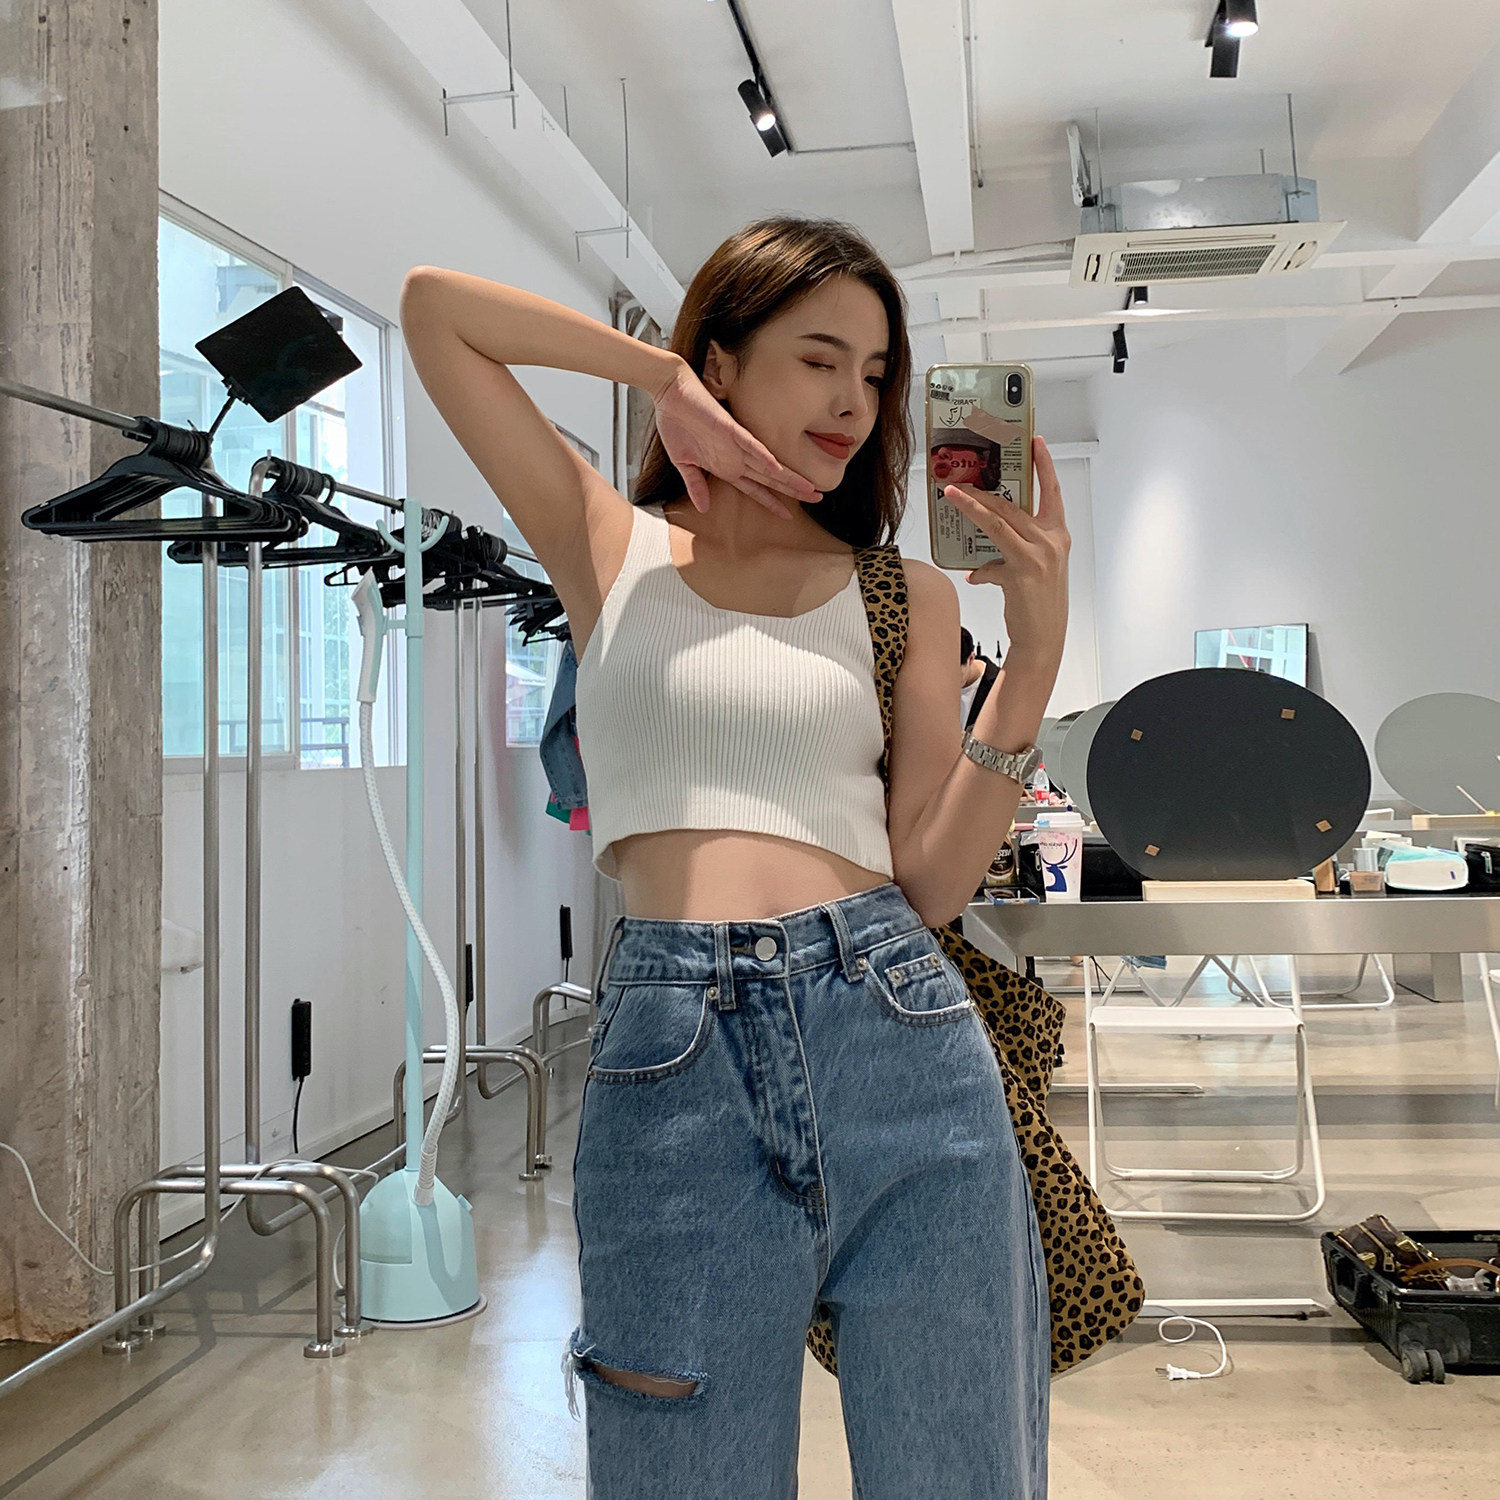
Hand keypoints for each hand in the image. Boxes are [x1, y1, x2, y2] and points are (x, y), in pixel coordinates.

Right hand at [651, 360, 819, 518]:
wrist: (670, 393)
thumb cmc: (676, 423)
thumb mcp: (683, 463)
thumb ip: (695, 485)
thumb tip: (702, 508)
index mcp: (726, 465)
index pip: (754, 489)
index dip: (771, 502)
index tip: (788, 515)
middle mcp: (735, 456)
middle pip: (770, 479)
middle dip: (792, 490)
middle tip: (816, 498)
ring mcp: (734, 443)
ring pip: (767, 464)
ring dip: (788, 477)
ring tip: (809, 488)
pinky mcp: (729, 428)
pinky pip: (749, 443)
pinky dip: (762, 455)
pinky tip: (777, 468)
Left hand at [944, 436, 1069, 662]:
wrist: (1044, 636)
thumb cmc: (1039, 602)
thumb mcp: (1034, 568)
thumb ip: (1013, 551)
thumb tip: (981, 557)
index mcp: (1057, 534)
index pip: (1052, 492)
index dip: (1044, 465)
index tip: (1035, 441)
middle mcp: (1050, 541)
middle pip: (1012, 506)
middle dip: (983, 491)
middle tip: (961, 480)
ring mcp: (1038, 556)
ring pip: (998, 523)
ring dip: (971, 508)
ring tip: (952, 496)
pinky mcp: (1021, 574)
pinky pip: (990, 562)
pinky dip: (979, 569)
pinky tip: (974, 577)